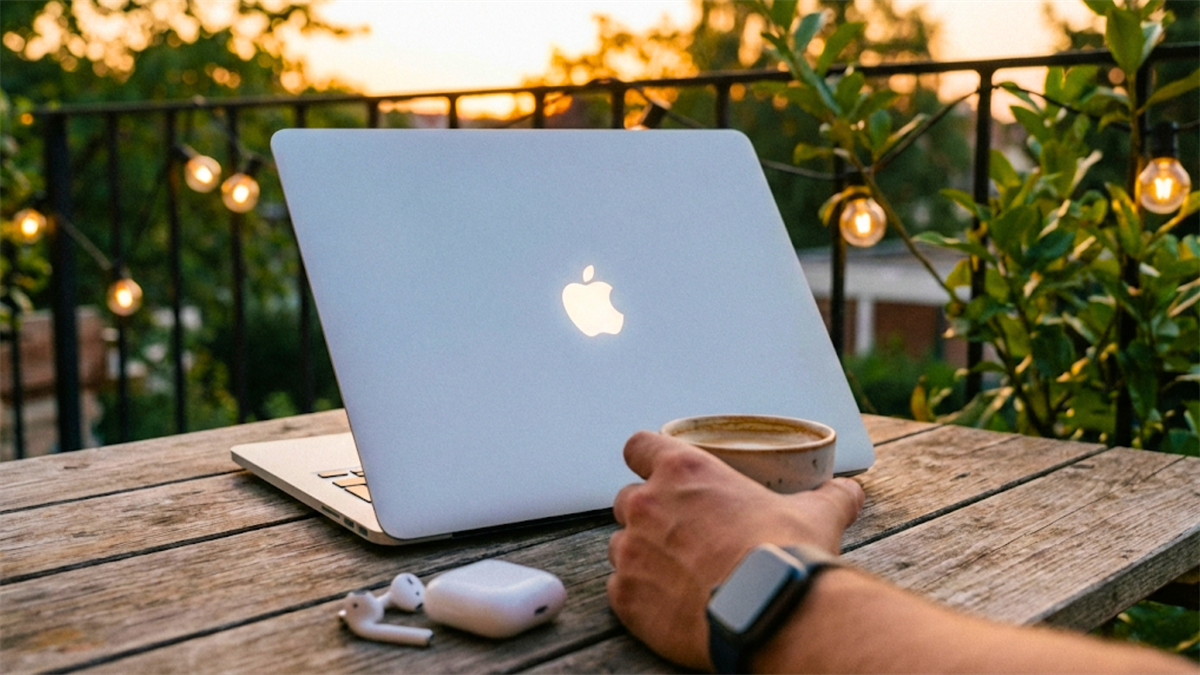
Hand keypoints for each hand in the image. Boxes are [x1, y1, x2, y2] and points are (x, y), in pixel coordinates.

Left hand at [606, 430, 864, 670]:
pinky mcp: (625, 596)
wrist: (769, 611)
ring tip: (677, 574)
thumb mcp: (814, 514)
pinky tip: (668, 604)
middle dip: (648, 515)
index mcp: (683, 472)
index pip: (638, 446)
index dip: (647, 458)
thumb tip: (849, 490)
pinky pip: (619, 589)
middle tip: (681, 535)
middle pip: (626, 499)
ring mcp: (631, 551)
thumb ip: (828, 497)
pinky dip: (639, 596)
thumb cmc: (786, 555)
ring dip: (641, 555)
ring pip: (619, 545)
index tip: (660, 474)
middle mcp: (646, 504)